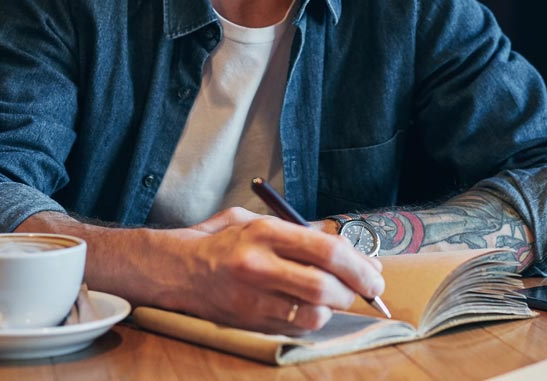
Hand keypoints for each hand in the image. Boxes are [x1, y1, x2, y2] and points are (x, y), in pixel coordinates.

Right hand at [17, 209, 383, 335]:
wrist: (172, 269)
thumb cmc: (220, 239)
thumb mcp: (255, 220)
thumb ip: (297, 232)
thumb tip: (344, 248)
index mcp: (263, 231)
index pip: (325, 248)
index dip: (358, 264)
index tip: (375, 273)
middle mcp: (257, 263)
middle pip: (323, 285)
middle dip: (355, 290)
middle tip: (368, 290)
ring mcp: (250, 296)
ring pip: (312, 312)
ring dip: (333, 307)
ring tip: (336, 297)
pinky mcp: (246, 320)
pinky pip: (293, 326)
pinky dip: (310, 319)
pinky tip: (308, 307)